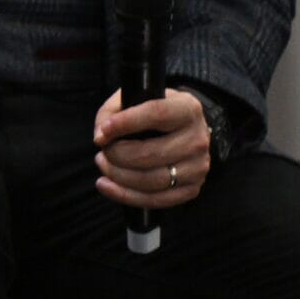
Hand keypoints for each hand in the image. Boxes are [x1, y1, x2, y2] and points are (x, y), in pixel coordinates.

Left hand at [93, 88, 211, 210]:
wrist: (182, 130)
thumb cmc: (151, 113)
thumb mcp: (132, 99)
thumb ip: (111, 113)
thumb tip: (101, 138)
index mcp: (187, 109)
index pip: (157, 114)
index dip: (126, 123)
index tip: (104, 131)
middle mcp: (197, 138)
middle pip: (151, 154)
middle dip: (117, 155)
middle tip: (102, 151)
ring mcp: (198, 167)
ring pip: (153, 180)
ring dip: (118, 175)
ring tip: (103, 164)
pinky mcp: (192, 188)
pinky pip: (157, 199)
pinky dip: (126, 195)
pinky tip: (107, 186)